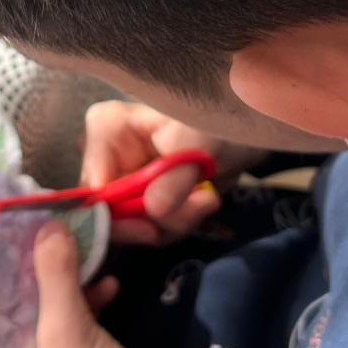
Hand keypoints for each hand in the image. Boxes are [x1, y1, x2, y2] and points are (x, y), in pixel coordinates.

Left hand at [0, 222, 208, 347]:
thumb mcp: (69, 336)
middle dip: (46, 280)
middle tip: (57, 237)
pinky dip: (93, 311)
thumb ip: (56, 279)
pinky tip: (111, 286)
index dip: (10, 276)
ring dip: (75, 291)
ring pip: (55, 325)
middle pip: (25, 320)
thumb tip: (48, 223)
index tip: (22, 236)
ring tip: (92, 257)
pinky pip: (80, 336)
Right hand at [82, 101, 267, 243]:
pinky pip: (150, 225)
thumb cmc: (222, 119)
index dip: (118, 216)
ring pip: (133, 223)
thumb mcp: (199, 143)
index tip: (152, 228)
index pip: (94, 188)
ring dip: (174, 223)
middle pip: (110, 211)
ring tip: (206, 202)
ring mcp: (125, 176)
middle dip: (155, 221)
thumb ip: (175, 177)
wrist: (253, 127)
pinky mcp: (144, 194)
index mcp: (106, 129)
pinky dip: (178, 223)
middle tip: (197, 209)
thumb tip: (153, 209)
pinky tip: (203, 204)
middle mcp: (108, 153)